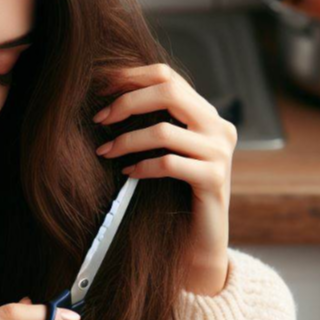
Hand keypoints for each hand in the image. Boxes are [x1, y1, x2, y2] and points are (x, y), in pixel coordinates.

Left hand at [93, 64, 237, 295]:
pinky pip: (168, 163)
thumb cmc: (174, 198)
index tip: (101, 87)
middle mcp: (219, 128)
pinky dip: (142, 166)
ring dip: (127, 140)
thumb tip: (109, 104)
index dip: (132, 77)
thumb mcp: (166, 155)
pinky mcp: (214, 179)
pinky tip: (127, 174)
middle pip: (169, 92)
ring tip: (105, 152)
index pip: (169, 77)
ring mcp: (220, 153)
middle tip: (99, 119)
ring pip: (165, 131)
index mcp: (207, 116)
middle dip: (127, 102)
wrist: (199, 242)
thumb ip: (154, 128)